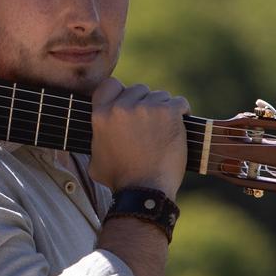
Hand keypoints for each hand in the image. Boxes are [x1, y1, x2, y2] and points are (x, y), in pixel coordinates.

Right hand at [88, 78, 189, 199]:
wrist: (144, 190)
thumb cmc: (119, 179)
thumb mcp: (94, 157)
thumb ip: (97, 138)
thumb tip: (98, 134)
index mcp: (101, 114)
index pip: (111, 84)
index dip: (121, 92)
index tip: (129, 103)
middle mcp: (122, 107)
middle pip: (138, 89)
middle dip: (144, 103)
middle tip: (150, 122)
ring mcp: (146, 108)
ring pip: (159, 95)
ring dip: (163, 109)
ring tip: (164, 128)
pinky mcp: (168, 113)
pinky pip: (179, 103)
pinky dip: (181, 112)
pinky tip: (179, 125)